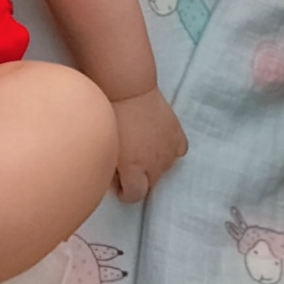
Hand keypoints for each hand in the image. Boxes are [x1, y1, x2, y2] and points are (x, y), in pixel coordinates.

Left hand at [112, 88, 187, 202]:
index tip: (119, 185)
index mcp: (134, 168)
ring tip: (142, 151)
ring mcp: (168, 149)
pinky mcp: (177, 134)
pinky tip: (160, 144)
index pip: (135, 195)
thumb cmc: (109, 114)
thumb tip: (112, 177)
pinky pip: (179, 151)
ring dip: (154, 165)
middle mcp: (154, 164)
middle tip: (128, 166)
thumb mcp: (104, 145)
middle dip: (140, 180)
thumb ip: (109, 165)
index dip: (126, 193)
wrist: (127, 87)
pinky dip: (170, 151)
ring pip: (165, 169)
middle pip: (151, 184)